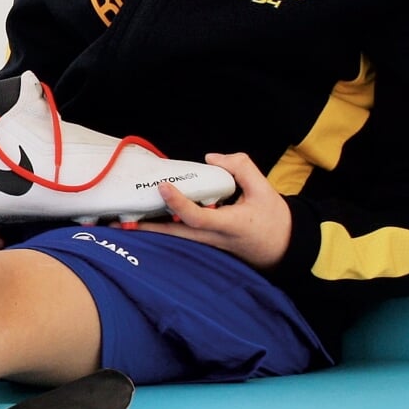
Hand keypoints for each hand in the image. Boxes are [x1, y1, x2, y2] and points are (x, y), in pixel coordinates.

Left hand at [137, 152, 290, 269]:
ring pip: (177, 240)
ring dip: (153, 231)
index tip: (163, 186)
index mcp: (229, 226)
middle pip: (176, 235)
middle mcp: (215, 240)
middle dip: (149, 228)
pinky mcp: (208, 248)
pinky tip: (148, 222)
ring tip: (124, 223)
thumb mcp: (264, 189)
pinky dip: (166, 231)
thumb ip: (240, 168)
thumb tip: (210, 158)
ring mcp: (210, 248)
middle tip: (122, 221)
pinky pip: (183, 239)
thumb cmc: (275, 220)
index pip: (197, 216)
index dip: (178, 203)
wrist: (287, 249)